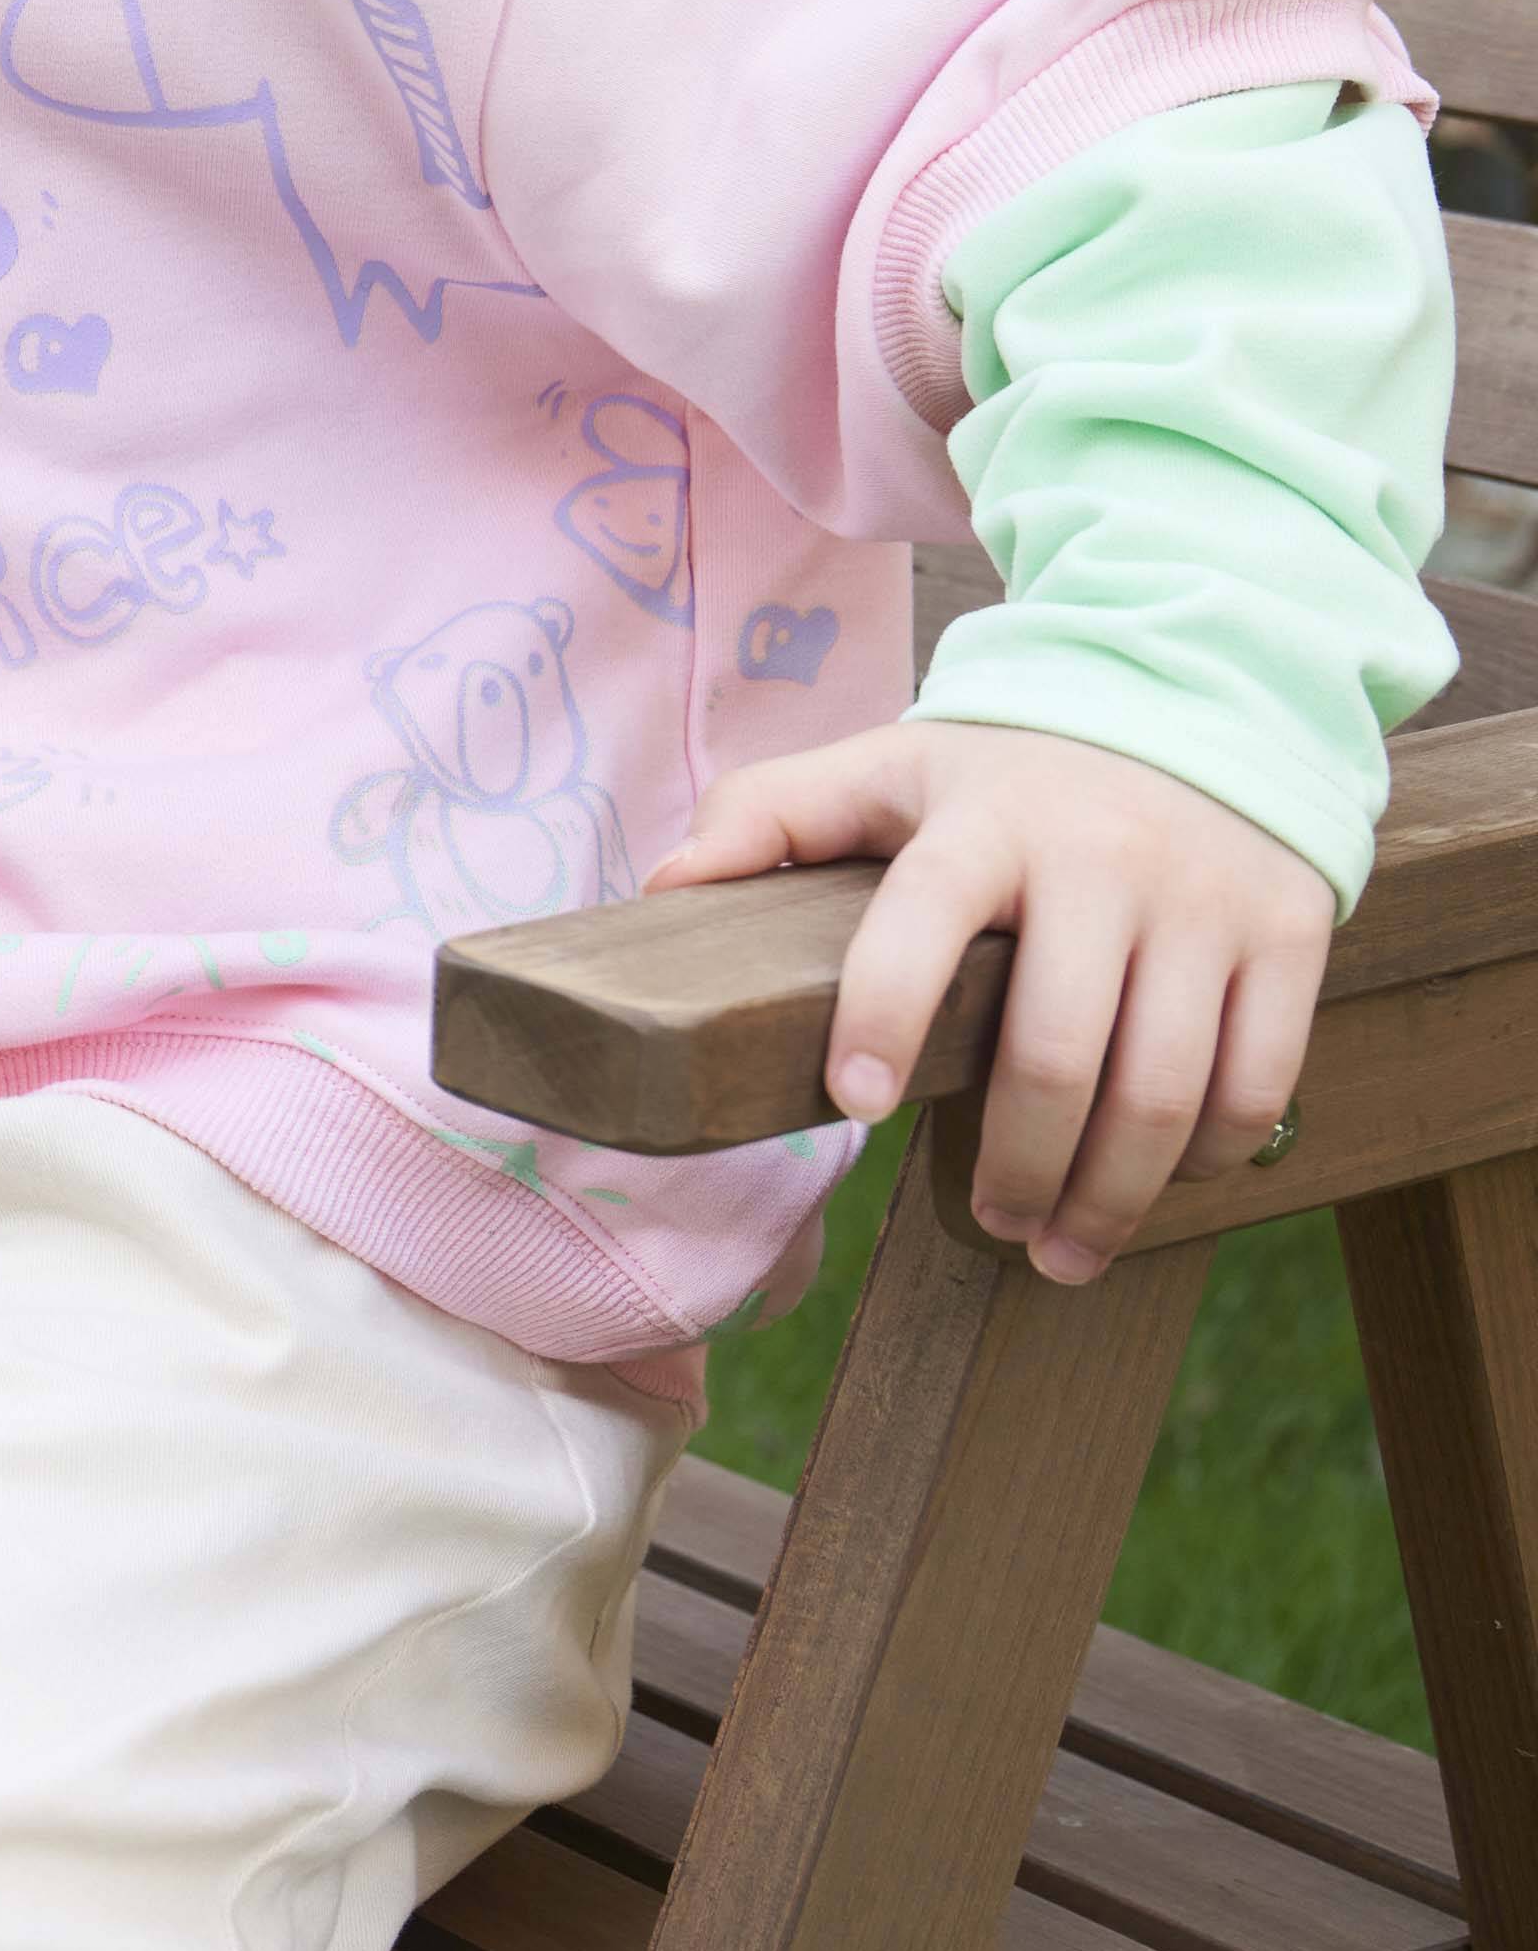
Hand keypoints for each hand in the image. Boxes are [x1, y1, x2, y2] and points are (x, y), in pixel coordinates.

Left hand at [652, 719, 1331, 1283]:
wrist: (1198, 701)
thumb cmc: (1008, 771)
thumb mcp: (887, 767)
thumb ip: (771, 816)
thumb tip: (662, 891)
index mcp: (984, 822)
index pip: (921, 923)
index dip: (884, 1016)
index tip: (857, 1105)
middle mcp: (1101, 860)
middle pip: (1054, 1052)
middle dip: (1013, 1164)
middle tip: (986, 1225)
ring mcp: (1204, 902)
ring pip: (1161, 1090)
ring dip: (1108, 1195)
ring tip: (1060, 1249)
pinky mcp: (1289, 934)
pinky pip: (1257, 1079)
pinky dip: (1207, 1155)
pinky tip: (1158, 1183)